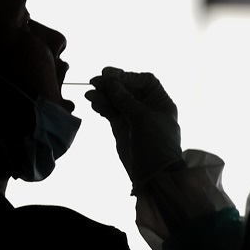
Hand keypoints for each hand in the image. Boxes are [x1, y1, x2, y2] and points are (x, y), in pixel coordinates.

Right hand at [86, 67, 183, 183]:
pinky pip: (111, 112)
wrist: (154, 174)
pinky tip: (93, 102)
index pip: (143, 81)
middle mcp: (147, 107)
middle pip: (127, 89)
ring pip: (116, 100)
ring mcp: (133, 117)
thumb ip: (125, 100)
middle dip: (111, 85)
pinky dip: (102, 106)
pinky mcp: (122, 128)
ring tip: (89, 94)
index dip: (127, 76)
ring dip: (103, 95)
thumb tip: (110, 83)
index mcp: (160, 101)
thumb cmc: (156, 143)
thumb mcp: (143, 119)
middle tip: (94, 81)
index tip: (109, 74)